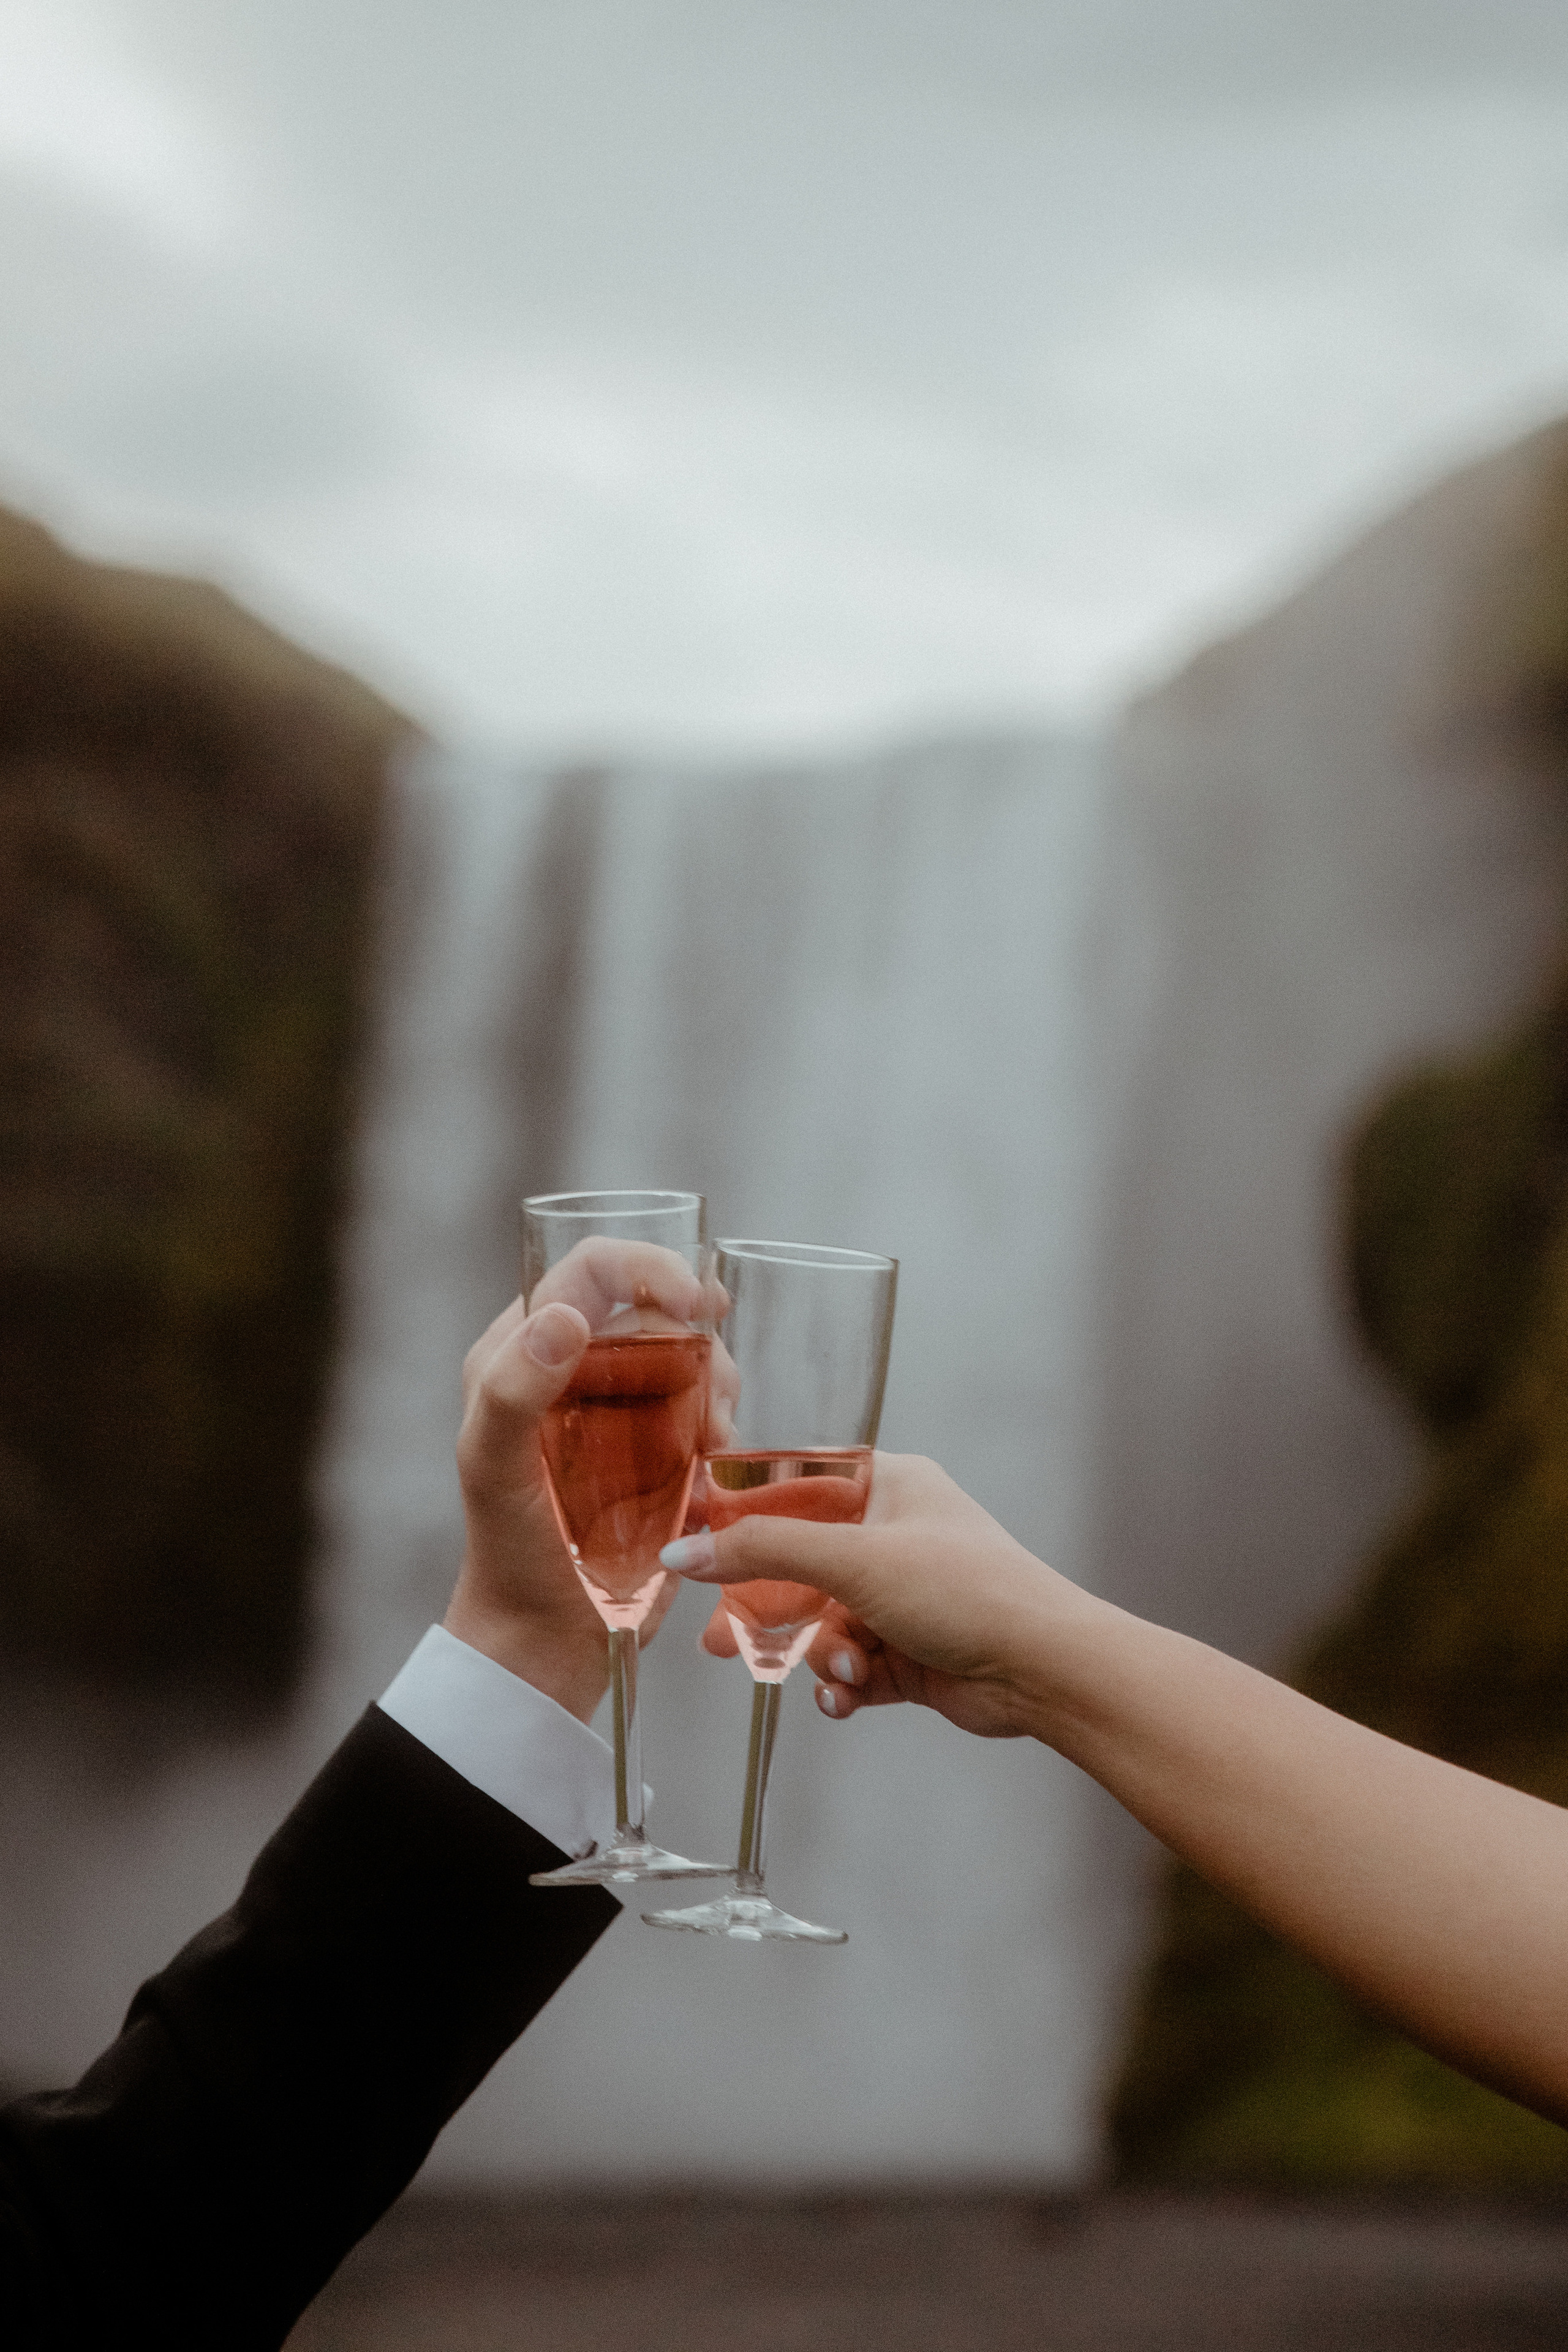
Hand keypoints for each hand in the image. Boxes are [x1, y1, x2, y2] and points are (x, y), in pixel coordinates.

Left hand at [444, 1239, 737, 1721]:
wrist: (546, 1639)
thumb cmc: (508, 1554)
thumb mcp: (493, 1469)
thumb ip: (513, 1390)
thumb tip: (565, 1318)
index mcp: (523, 1351)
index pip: (592, 1269)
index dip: (650, 1268)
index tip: (699, 1304)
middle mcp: (573, 1367)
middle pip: (655, 1308)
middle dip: (698, 1339)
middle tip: (715, 1399)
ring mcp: (620, 1408)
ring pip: (691, 1357)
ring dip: (718, 1388)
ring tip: (713, 1444)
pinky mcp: (659, 1449)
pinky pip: (707, 1411)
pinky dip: (724, 1428)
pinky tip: (712, 1468)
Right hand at [677, 1454, 1089, 1739]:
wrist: (1043, 1669)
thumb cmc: (969, 1591)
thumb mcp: (854, 1558)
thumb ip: (764, 1551)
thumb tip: (686, 1549)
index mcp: (889, 1487)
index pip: (794, 1488)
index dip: (739, 1516)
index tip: (690, 1543)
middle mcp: (895, 1537)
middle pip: (799, 1567)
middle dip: (764, 1610)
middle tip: (719, 1641)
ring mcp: (903, 1597)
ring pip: (823, 1626)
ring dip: (822, 1655)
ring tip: (838, 1672)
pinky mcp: (910, 1653)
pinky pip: (851, 1667)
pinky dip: (843, 1684)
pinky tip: (848, 1696)